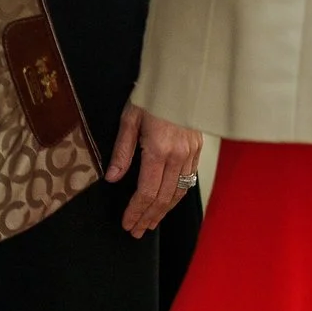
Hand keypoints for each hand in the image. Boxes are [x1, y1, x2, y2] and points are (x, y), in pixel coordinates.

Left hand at [106, 103, 202, 237]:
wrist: (181, 79)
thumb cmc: (151, 95)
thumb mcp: (129, 118)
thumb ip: (122, 150)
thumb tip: (113, 178)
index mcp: (158, 149)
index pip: (147, 191)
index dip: (136, 211)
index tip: (127, 223)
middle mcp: (178, 156)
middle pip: (163, 198)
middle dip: (148, 217)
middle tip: (136, 231)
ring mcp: (191, 154)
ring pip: (178, 193)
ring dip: (163, 211)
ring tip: (150, 223)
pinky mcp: (198, 151)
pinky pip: (188, 181)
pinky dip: (176, 197)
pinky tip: (167, 203)